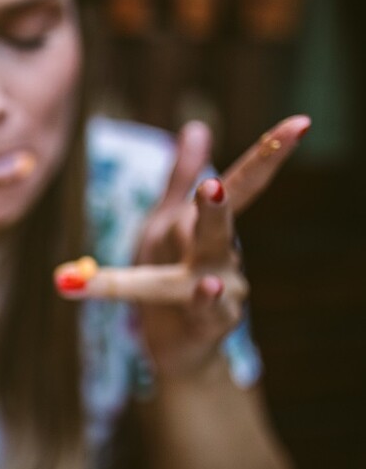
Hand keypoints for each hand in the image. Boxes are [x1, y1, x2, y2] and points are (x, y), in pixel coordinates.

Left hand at [55, 115, 310, 379]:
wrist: (174, 345)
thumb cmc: (170, 279)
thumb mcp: (166, 224)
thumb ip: (179, 178)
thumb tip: (196, 127)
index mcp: (205, 228)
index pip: (240, 186)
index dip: (268, 155)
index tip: (301, 123)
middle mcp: (223, 256)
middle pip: (220, 224)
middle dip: (219, 203)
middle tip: (213, 183)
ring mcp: (223, 290)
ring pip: (214, 266)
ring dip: (210, 248)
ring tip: (208, 226)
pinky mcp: (210, 324)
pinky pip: (205, 310)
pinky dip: (205, 300)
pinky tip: (207, 285)